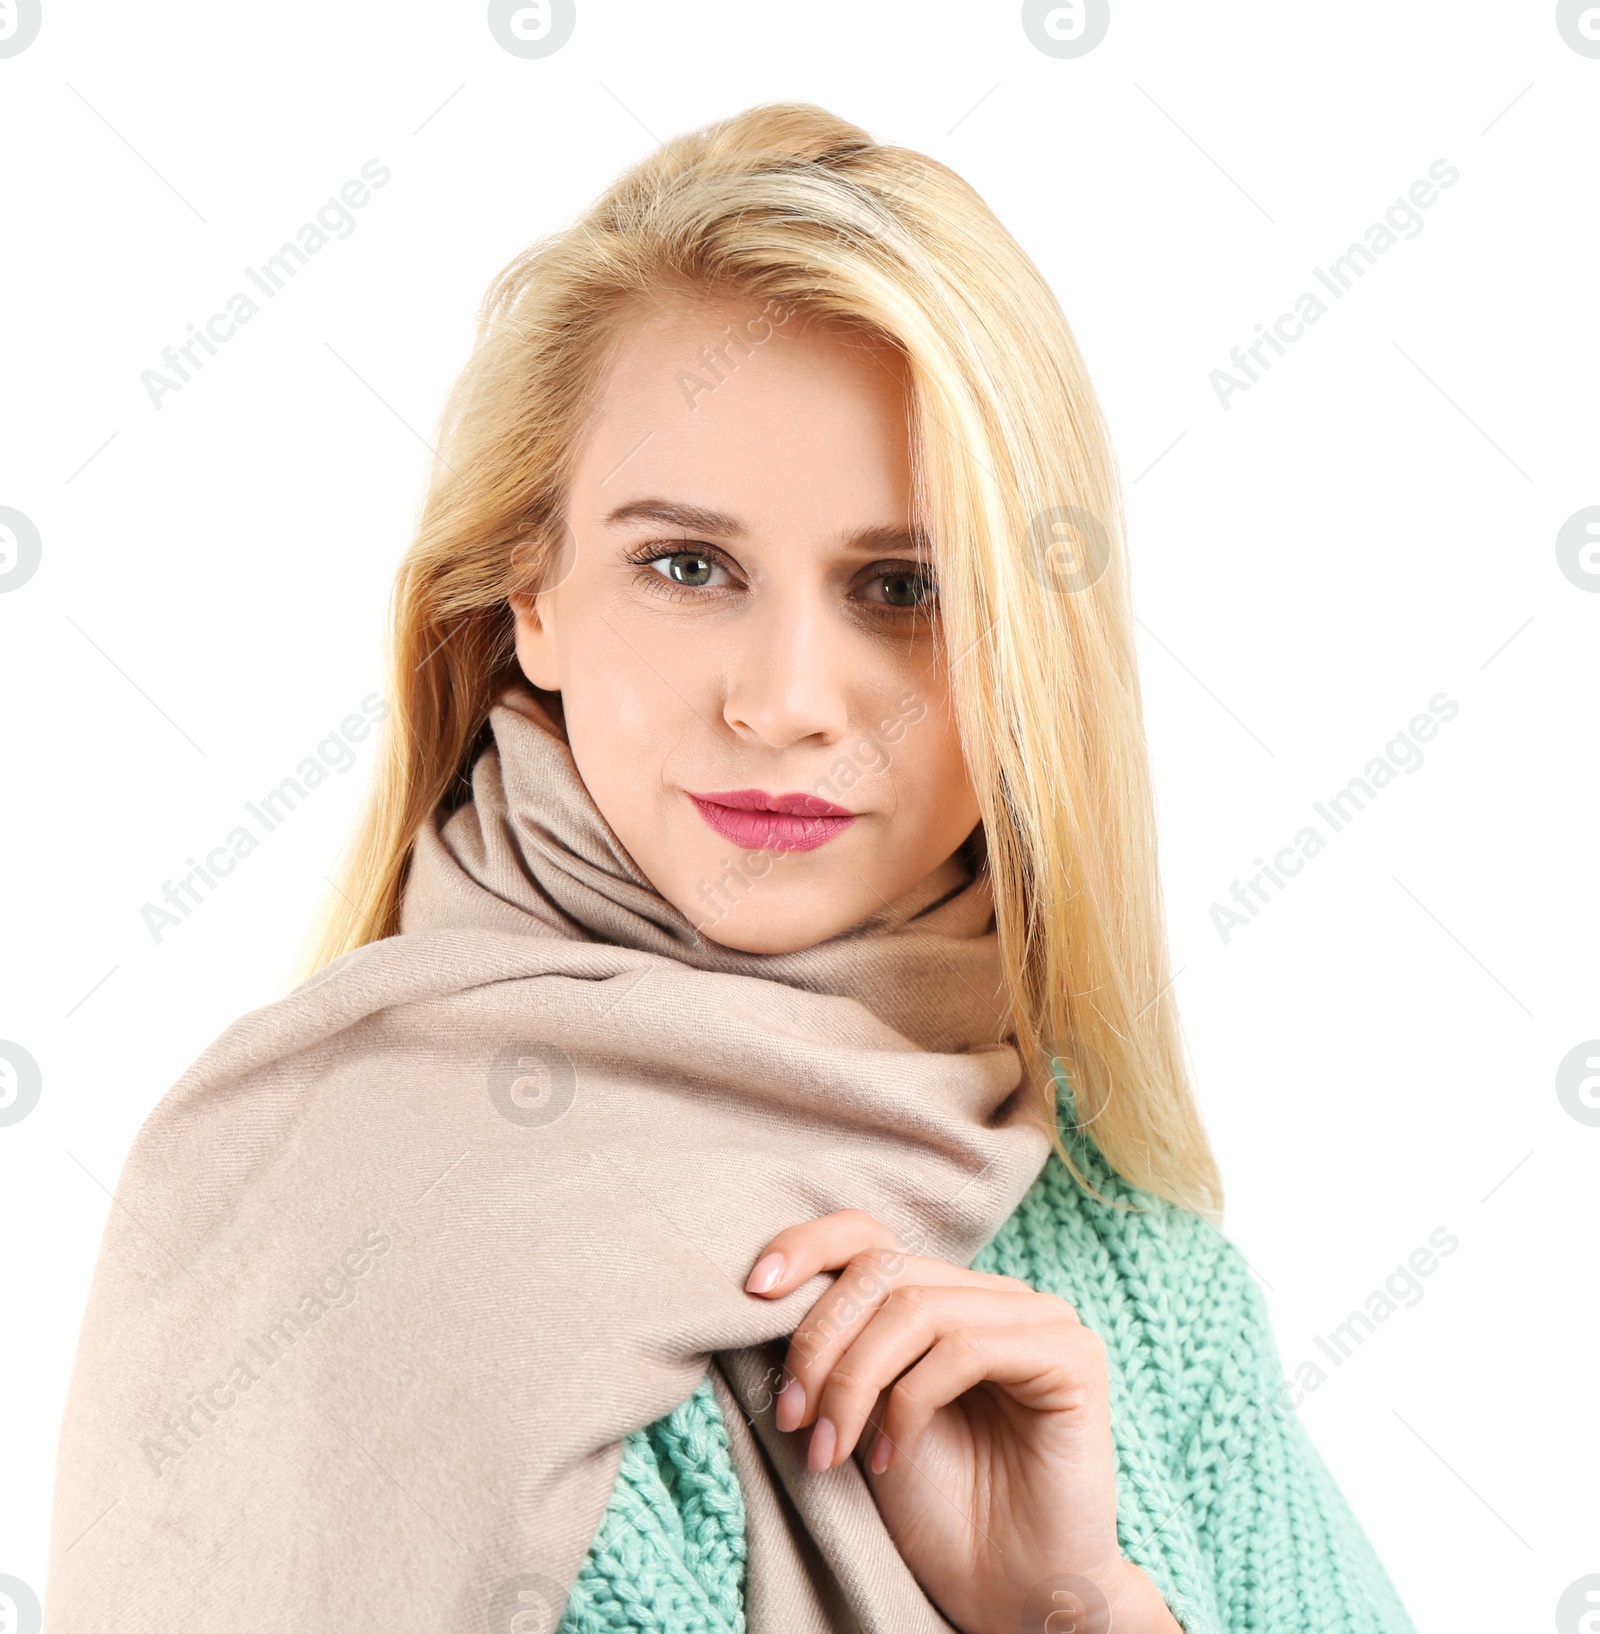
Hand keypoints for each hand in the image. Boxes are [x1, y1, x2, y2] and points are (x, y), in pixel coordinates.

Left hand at [744, 1209, 1180, 1633]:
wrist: (1006, 1593)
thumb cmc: (933, 1509)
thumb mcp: (860, 1413)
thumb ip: (834, 1347)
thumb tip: (764, 1292)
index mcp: (946, 1295)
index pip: (870, 1234)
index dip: (808, 1245)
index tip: (753, 1287)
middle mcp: (995, 1294)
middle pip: (884, 1269)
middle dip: (821, 1340)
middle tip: (793, 1417)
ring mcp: (1040, 1318)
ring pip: (917, 1307)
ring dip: (854, 1380)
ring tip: (829, 1450)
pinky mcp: (1072, 1356)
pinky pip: (967, 1348)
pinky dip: (910, 1401)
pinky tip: (892, 1456)